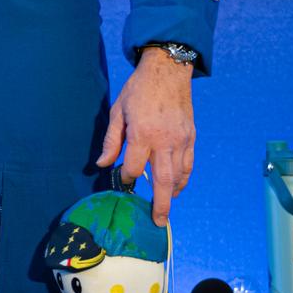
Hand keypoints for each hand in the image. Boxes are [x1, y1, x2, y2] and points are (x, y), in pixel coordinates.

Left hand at [96, 49, 195, 225]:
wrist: (167, 70)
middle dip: (161, 204)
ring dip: (172, 194)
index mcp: (142, 133)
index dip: (126, 176)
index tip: (122, 177)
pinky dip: (183, 180)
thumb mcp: (117, 110)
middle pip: (163, 180)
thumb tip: (101, 164)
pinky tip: (176, 188)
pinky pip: (188, 165)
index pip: (134, 167)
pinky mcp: (191, 138)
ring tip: (164, 208)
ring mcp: (181, 140)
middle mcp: (164, 140)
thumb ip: (111, 140)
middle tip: (158, 222)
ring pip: (178, 176)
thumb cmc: (138, 89)